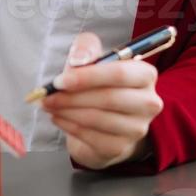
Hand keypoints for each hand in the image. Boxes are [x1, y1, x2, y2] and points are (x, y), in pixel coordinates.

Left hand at [38, 32, 162, 168]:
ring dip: (67, 112)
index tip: (60, 81)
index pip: (119, 74)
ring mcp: (137, 128)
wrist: (104, 121)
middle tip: (48, 96)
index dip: (87, 77)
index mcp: (145, 75)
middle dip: (72, 97)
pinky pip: (91, 136)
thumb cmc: (99, 84)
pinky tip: (58, 118)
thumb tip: (78, 61)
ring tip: (50, 105)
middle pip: (109, 98)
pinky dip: (69, 126)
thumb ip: (86, 48)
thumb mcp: (92, 57)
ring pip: (97, 119)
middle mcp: (148, 102)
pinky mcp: (120, 147)